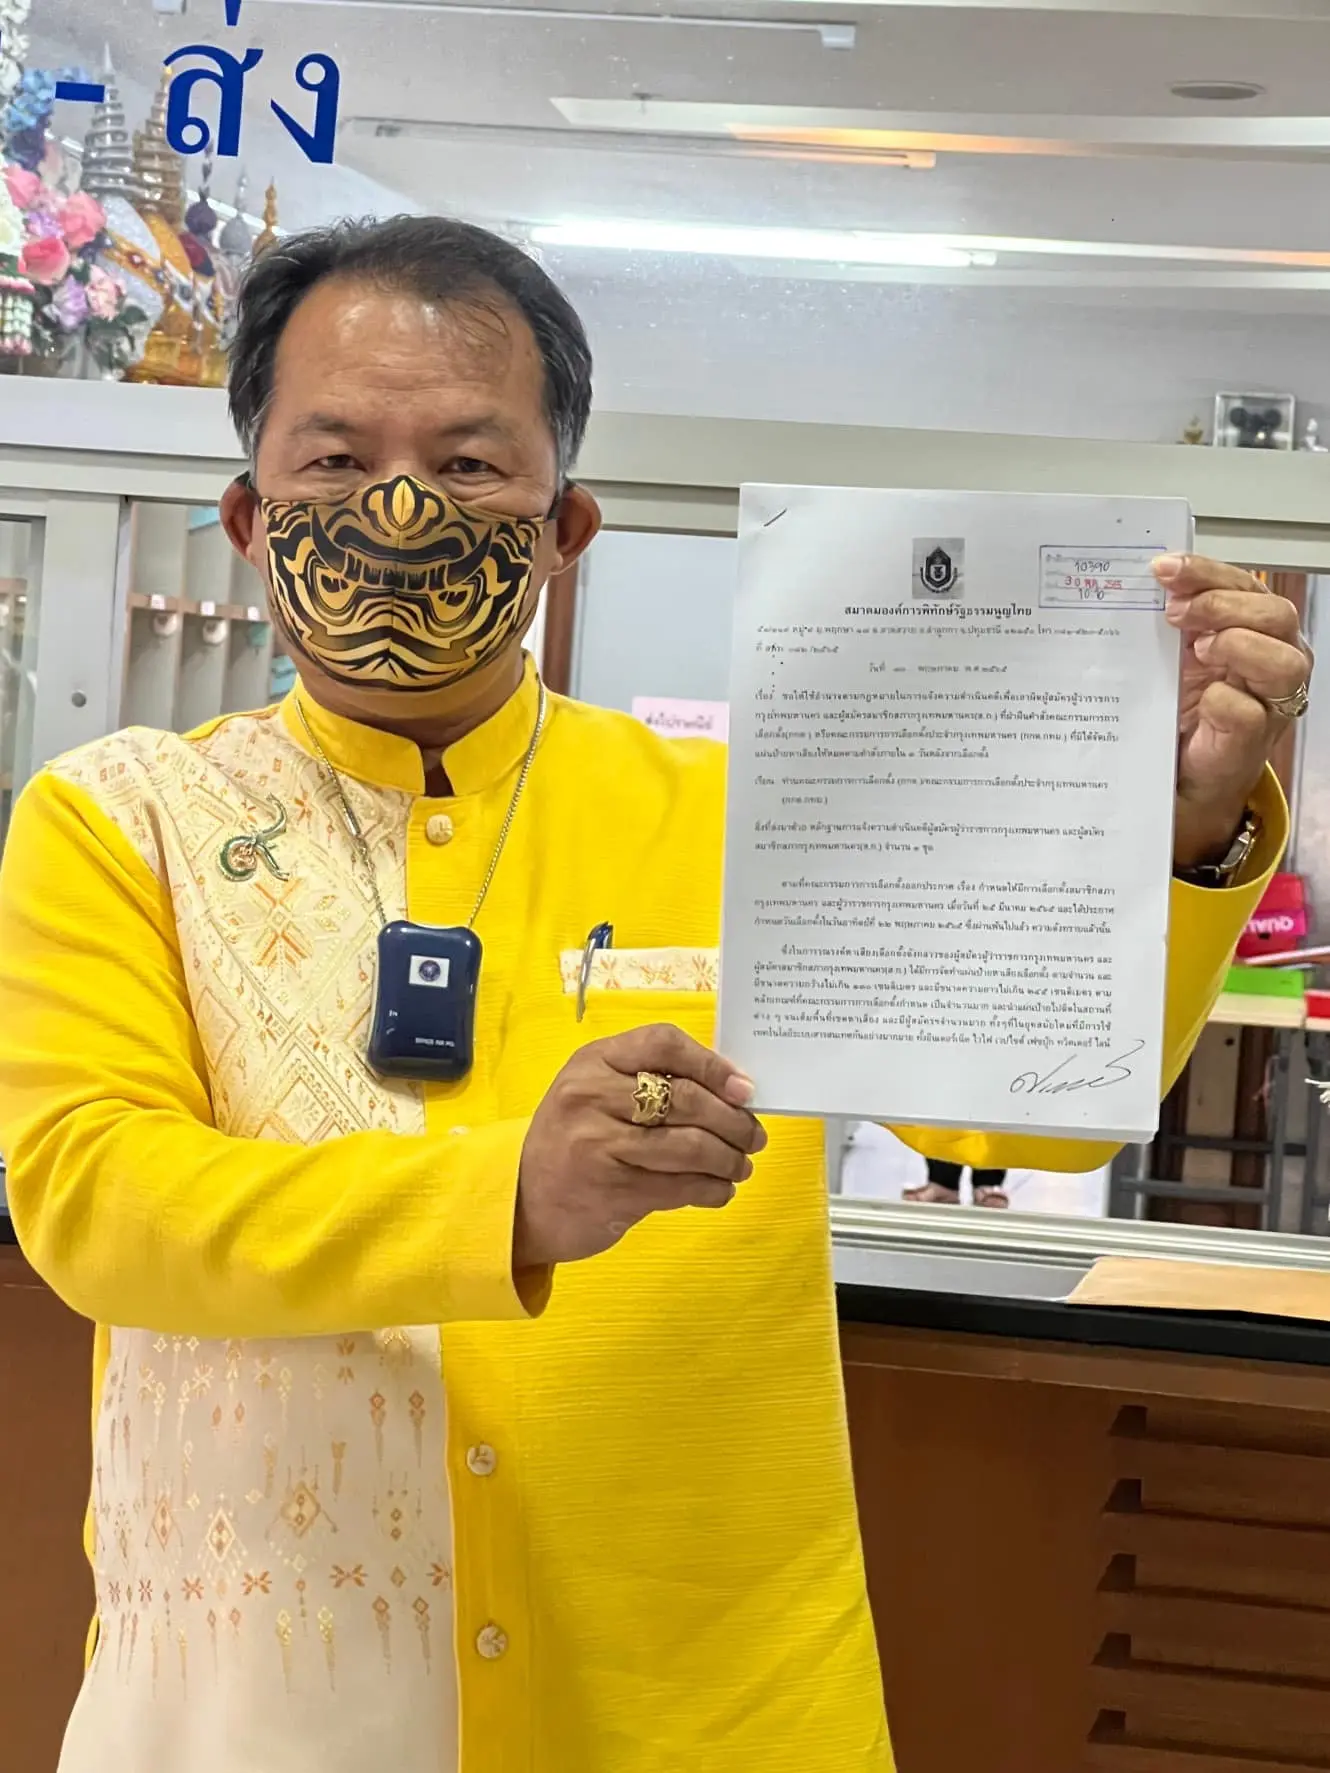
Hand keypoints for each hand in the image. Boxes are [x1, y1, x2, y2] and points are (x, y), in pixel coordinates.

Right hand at [514, 1024, 765, 1270]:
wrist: (521, 1201)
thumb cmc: (571, 1140)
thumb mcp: (594, 1093)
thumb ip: (649, 1081)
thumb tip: (730, 1090)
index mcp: (594, 1062)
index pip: (664, 1043)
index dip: (713, 1065)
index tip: (743, 1089)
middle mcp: (593, 1097)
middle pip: (687, 1099)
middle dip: (733, 1121)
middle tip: (753, 1136)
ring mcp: (600, 1145)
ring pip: (690, 1146)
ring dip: (728, 1159)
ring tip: (740, 1166)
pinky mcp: (612, 1191)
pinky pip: (681, 1187)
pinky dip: (712, 1189)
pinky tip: (720, 1190)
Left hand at [1154, 554, 1312, 867]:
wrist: (1177, 771)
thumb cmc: (1182, 707)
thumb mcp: (1175, 653)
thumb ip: (1175, 618)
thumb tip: (1150, 580)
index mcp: (1255, 629)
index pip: (1246, 585)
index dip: (1208, 571)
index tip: (1164, 568)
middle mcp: (1275, 659)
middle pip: (1276, 613)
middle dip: (1221, 603)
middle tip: (1174, 612)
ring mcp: (1271, 701)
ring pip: (1283, 660)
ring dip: (1235, 645)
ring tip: (1195, 650)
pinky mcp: (1253, 740)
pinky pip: (1248, 712)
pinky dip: (1222, 700)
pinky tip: (1201, 698)